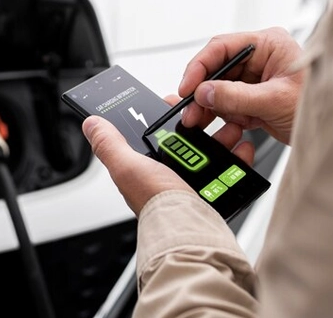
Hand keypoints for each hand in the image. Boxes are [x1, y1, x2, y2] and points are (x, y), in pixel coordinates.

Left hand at [82, 95, 253, 215]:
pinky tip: (242, 148)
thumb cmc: (157, 203)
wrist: (189, 230)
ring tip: (230, 129)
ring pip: (210, 149)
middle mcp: (167, 174)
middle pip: (186, 138)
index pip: (154, 132)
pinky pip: (229, 168)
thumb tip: (91, 124)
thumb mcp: (127, 167)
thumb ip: (109, 144)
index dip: (166, 115)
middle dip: (199, 123)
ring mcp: (192, 181)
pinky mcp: (214, 190)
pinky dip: (238, 157)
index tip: (177, 102)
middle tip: (207, 114)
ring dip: (223, 135)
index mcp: (145, 166)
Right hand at [179, 28, 304, 144]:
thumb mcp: (275, 100)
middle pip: (218, 70)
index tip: (187, 87)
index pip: (222, 47)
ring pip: (221, 90)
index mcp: (268, 44)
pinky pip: (231, 105)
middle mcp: (261, 58)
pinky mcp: (258, 100)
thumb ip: (236, 96)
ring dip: (211, 107)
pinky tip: (225, 126)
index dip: (200, 67)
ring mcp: (258, 80)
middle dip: (203, 92)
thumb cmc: (320, 104)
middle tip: (190, 110)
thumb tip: (206, 92)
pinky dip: (224, 117)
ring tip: (200, 122)